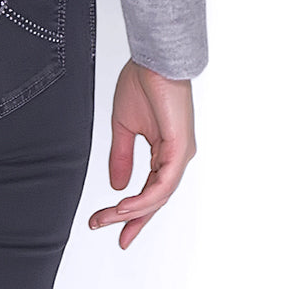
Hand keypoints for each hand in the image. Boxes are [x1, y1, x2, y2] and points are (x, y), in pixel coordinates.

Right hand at [88, 58, 197, 247]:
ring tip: (110, 217)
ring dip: (133, 211)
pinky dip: (145, 198)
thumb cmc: (143, 82)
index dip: (132, 212)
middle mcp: (176, 158)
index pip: (150, 191)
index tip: (110, 224)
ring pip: (159, 196)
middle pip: (155, 199)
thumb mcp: (124, 126)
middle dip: (130, 218)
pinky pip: (164, 183)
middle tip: (107, 230)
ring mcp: (180, 155)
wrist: (154, 58)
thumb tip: (117, 186)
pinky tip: (126, 204)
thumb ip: (121, 157)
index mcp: (165, 152)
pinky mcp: (180, 149)